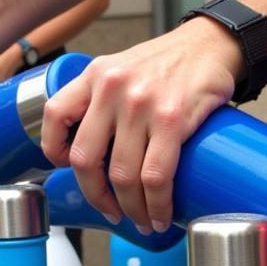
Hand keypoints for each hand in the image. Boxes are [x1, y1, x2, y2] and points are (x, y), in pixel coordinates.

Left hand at [40, 17, 242, 232]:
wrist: (213, 45)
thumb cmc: (169, 62)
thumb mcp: (122, 67)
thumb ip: (101, 97)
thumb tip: (92, 145)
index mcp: (94, 75)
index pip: (54, 115)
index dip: (54, 150)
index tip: (67, 168)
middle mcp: (112, 89)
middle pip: (85, 159)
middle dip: (96, 196)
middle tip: (110, 210)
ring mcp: (141, 106)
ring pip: (122, 176)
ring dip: (131, 209)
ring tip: (141, 220)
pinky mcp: (173, 121)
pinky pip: (155, 177)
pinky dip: (155, 205)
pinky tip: (158, 215)